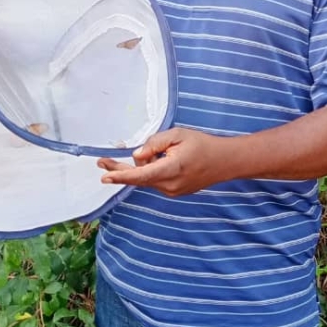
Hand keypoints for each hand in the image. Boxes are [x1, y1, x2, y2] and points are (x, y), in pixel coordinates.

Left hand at [97, 128, 229, 196]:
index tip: (105, 176)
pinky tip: (168, 159)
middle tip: (102, 162)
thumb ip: (155, 143)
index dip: (121, 175)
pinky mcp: (174, 192)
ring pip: (148, 177)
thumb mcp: (178, 134)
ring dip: (146, 165)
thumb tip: (137, 154)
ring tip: (166, 150)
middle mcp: (169, 185)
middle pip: (139, 177)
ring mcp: (171, 191)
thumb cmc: (202, 144)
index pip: (141, 175)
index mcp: (171, 169)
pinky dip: (154, 169)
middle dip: (121, 169)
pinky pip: (156, 180)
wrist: (223, 161)